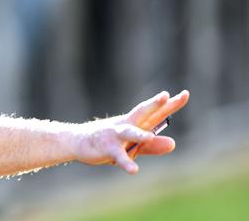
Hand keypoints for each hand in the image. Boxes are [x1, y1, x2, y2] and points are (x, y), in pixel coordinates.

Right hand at [72, 90, 189, 173]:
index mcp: (136, 123)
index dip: (171, 104)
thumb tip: (173, 143)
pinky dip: (125, 162)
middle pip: (142, 113)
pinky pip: (117, 155)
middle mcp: (127, 125)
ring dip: (138, 134)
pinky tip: (134, 169)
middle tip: (166, 96)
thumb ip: (152, 146)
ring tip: (149, 137)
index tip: (185, 94)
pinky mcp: (106, 147)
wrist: (78, 142)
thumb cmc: (109, 142)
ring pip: (129, 132)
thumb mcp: (133, 145)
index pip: (156, 113)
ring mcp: (116, 135)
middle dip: (153, 105)